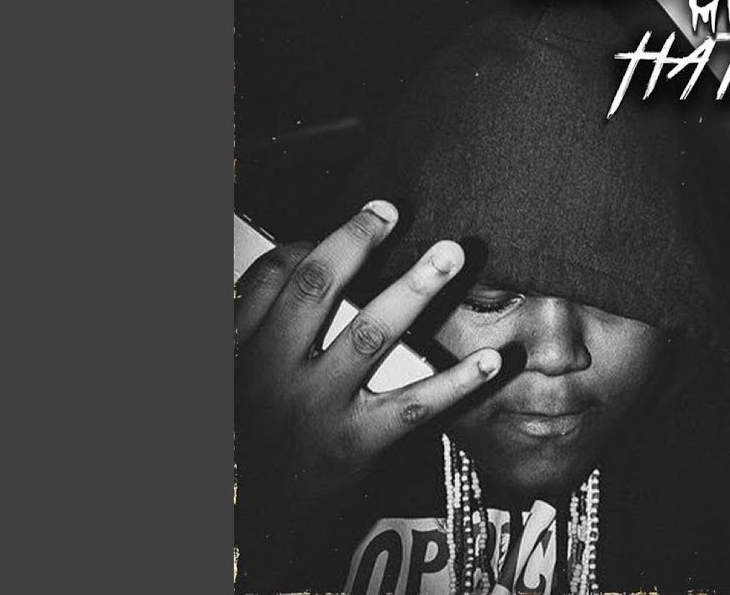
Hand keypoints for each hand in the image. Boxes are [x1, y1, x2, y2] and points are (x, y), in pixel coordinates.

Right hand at [234, 201, 500, 533]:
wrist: (251, 518)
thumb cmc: (255, 431)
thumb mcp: (237, 369)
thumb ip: (260, 311)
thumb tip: (300, 247)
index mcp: (247, 349)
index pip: (279, 277)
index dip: (327, 240)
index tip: (371, 213)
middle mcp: (276, 372)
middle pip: (319, 291)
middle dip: (358, 244)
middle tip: (394, 211)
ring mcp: (319, 408)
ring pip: (371, 336)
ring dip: (416, 290)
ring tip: (452, 253)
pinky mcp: (356, 444)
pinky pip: (413, 406)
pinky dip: (456, 381)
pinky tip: (492, 359)